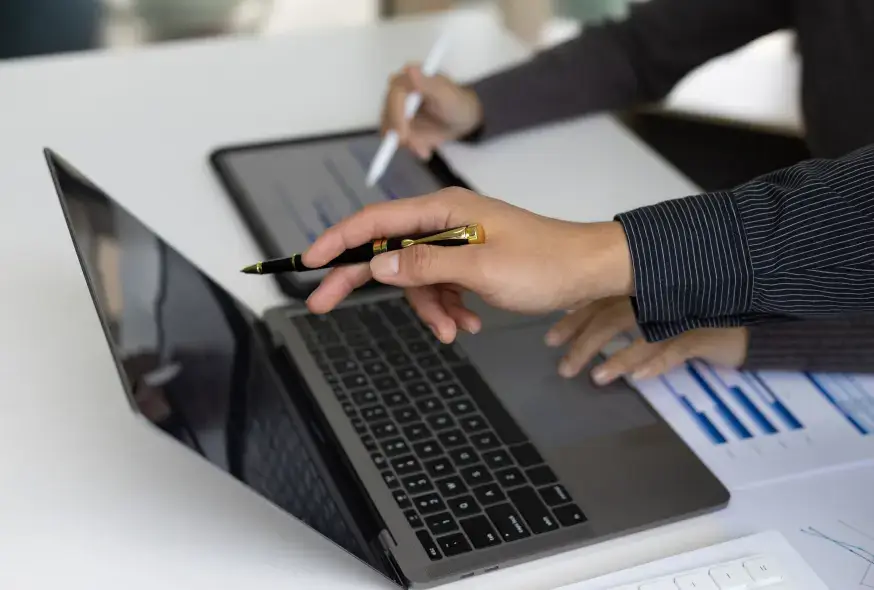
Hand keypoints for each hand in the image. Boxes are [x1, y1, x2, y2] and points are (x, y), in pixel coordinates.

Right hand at [303, 188, 632, 342]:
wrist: (590, 271)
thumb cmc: (544, 265)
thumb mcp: (480, 269)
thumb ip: (426, 264)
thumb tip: (377, 264)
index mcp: (445, 211)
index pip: (376, 220)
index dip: (338, 239)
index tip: (308, 260)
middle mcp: (447, 221)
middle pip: (387, 249)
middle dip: (360, 280)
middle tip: (321, 305)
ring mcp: (459, 242)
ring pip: (417, 276)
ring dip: (427, 307)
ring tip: (452, 329)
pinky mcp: (472, 261)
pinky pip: (442, 285)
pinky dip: (448, 307)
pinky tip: (466, 324)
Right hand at [382, 64, 483, 158]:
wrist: (461, 118)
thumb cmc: (457, 102)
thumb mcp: (446, 94)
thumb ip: (428, 83)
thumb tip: (410, 68)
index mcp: (408, 79)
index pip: (394, 97)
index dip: (396, 117)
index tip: (403, 135)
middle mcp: (397, 93)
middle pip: (387, 116)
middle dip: (402, 135)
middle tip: (420, 148)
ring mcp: (396, 110)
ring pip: (390, 130)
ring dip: (407, 144)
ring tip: (425, 150)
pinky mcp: (398, 125)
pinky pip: (395, 140)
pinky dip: (410, 148)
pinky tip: (424, 151)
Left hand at [545, 297, 748, 381]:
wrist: (751, 323)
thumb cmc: (696, 315)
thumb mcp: (656, 308)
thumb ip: (622, 307)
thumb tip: (579, 321)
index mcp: (643, 286)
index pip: (600, 297)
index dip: (573, 317)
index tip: (550, 339)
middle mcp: (659, 294)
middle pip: (614, 315)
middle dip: (585, 342)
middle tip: (563, 367)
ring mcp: (684, 311)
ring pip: (642, 332)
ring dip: (616, 357)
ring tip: (595, 378)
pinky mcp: (706, 331)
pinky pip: (675, 347)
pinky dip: (654, 362)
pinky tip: (636, 378)